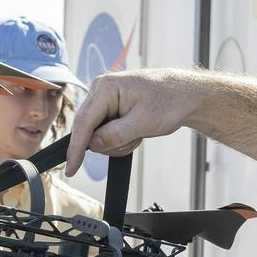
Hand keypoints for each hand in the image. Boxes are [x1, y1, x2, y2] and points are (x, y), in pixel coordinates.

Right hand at [65, 70, 207, 174]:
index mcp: (106, 87)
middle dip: (109, 143)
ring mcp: (105, 97)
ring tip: (138, 134)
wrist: (185, 95)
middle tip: (134, 140)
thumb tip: (93, 146)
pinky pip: (105, 130)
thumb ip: (115, 135)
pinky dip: (120, 138)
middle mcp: (101, 89)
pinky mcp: (110, 105)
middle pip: (88, 129)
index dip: (76, 148)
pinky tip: (135, 132)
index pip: (83, 122)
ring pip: (97, 133)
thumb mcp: (142, 123)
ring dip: (117, 142)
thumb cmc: (169, 101)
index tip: (70, 169)